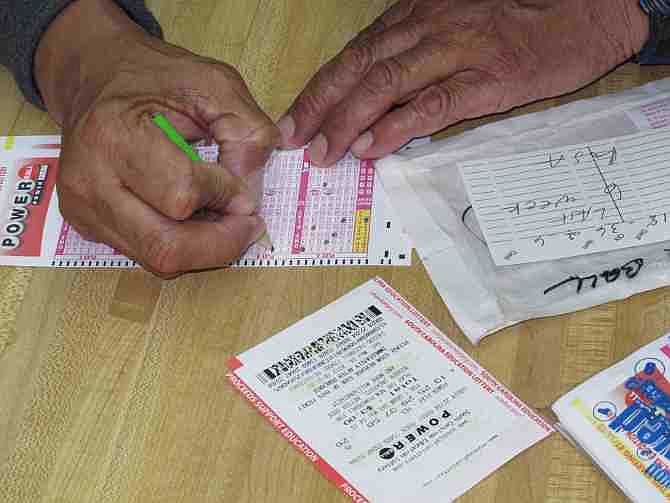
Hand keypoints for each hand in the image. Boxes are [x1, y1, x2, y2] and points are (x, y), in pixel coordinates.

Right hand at [35, 0, 278, 276]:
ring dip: (205, 250)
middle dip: (221, 244)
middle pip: (166, 247)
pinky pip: (146, 254)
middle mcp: (88, 181)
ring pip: (157, 260)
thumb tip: (251, 191)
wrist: (93, 76)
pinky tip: (194, 218)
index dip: (226, 196)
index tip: (244, 187)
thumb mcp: (212, 82)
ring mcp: (83, 209)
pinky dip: (182, 245)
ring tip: (225, 219)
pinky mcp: (87, 225)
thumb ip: (246, 129)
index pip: (182, 194)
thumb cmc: (153, 77)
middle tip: (248, 224)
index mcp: (114, 135)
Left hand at [279, 0, 648, 165]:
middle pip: (360, 66)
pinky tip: (373, 146)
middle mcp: (429, 28)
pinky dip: (398, 125)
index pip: (355, 53)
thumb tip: (373, 107)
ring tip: (324, 152)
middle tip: (295, 140)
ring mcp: (458, 51)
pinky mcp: (489, 78)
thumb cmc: (515, 21)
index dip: (320, 88)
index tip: (295, 120)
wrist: (584, 11)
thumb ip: (414, 59)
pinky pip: (434, 104)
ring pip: (388, 83)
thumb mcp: (454, 26)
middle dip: (320, 105)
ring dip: (349, 119)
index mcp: (416, 16)